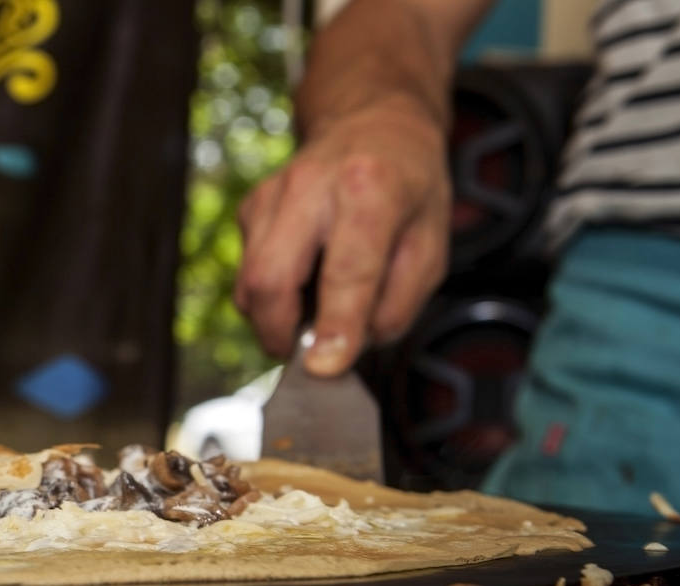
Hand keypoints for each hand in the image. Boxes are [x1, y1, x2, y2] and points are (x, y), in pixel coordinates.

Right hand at [235, 101, 450, 375]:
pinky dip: (270, 294)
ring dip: (273, 317)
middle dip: (278, 331)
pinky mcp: (250, 206)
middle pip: (270, 277)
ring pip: (249, 282)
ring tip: (312, 308)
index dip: (336, 325)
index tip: (325, 368)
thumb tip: (346, 349)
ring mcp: (272, 194)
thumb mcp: (432, 246)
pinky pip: (248, 272)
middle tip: (304, 353)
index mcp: (371, 187)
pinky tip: (302, 278)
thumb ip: (397, 303)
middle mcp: (311, 185)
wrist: (374, 124)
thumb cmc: (409, 190)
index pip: (347, 269)